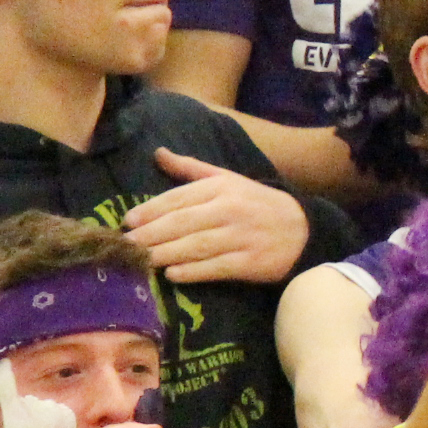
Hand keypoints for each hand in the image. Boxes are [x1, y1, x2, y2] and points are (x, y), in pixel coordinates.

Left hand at [126, 149, 313, 282]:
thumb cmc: (256, 203)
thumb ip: (191, 168)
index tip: (127, 221)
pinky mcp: (251, 262)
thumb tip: (158, 153)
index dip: (151, 210)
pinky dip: (195, 271)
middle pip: (183, 223)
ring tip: (142, 260)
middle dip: (151, 234)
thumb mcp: (227, 179)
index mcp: (221, 187)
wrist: (302, 228)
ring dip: (166, 254)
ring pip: (197, 245)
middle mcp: (230, 209)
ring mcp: (241, 236)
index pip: (179, 198)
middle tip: (126, 245)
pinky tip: (174, 275)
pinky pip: (218, 267)